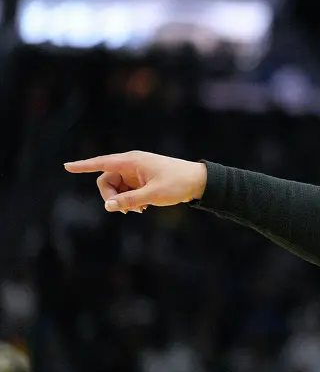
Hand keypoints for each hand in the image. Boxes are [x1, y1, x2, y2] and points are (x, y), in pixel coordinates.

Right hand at [64, 151, 207, 212]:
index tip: (66, 167)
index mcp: (132, 161)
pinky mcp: (142, 181)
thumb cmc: (178, 184)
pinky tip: (143, 208)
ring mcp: (136, 173)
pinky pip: (127, 191)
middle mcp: (131, 165)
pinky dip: (131, 201)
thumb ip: (130, 201)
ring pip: (117, 188)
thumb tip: (108, 206)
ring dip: (123, 201)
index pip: (102, 163)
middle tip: (126, 210)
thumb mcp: (154, 195)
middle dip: (111, 196)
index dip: (83, 166)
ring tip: (140, 209)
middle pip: (106, 180)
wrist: (199, 181)